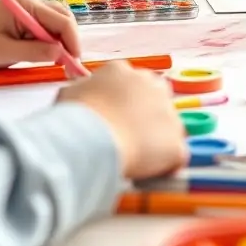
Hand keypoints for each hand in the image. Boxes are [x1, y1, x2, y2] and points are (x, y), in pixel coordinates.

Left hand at [0, 0, 80, 69]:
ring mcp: (30, 11)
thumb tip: (61, 54)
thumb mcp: (4, 52)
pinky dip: (53, 43)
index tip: (75, 63)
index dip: (72, 41)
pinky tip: (51, 57)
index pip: (61, 20)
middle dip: (71, 41)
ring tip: (63, 64)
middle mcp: (32, 3)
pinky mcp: (27, 21)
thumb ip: (34, 52)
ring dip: (63, 43)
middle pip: (64, 19)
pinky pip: (48, 30)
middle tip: (72, 66)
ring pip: (58, 24)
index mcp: (26, 5)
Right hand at [59, 62, 186, 179]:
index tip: (114, 115)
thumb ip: (82, 93)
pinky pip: (174, 156)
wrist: (92, 139)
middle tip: (129, 134)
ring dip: (157, 140)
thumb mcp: (69, 95)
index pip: (129, 82)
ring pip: (169, 127)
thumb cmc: (74, 116)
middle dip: (147, 114)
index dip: (122, 101)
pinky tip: (146, 174)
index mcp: (121, 71)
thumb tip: (81, 99)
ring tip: (136, 158)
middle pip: (156, 96)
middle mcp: (150, 84)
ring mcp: (168, 113)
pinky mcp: (176, 143)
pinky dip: (164, 166)